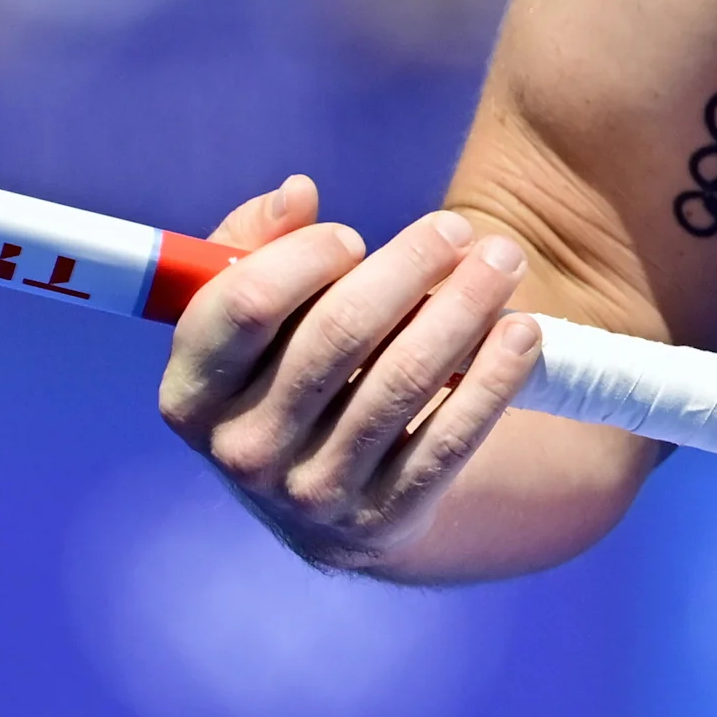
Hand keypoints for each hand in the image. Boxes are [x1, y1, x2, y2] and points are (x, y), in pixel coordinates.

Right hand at [155, 176, 541, 569]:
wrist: (324, 493)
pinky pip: (448, 441)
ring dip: (463, 310)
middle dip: (408, 268)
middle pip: (335, 336)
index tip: (355, 235)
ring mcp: (313, 495)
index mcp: (193, 394)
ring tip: (504, 262)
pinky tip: (523, 332)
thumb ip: (257, 242)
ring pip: (401, 381)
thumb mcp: (252, 314)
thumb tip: (298, 195)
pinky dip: (492, 380)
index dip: (303, 258)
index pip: (244, 306)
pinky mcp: (382, 521)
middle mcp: (243, 452)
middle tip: (459, 230)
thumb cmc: (285, 369)